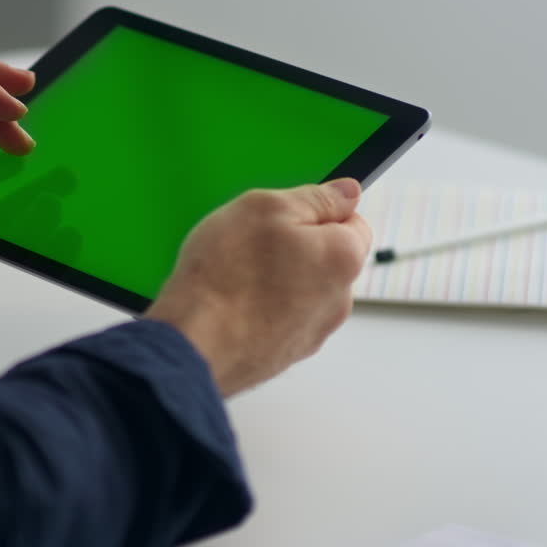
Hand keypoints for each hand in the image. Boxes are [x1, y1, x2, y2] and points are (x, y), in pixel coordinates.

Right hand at [145, 179, 370, 396]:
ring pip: (300, 291)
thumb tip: (348, 192)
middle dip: (294, 248)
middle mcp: (338, 301)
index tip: (286, 215)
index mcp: (343, 258)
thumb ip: (316, 198)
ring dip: (276, 280)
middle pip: (324, 259)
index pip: (353, 222)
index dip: (318, 212)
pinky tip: (230, 304)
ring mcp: (312, 334)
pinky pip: (279, 319)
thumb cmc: (226, 276)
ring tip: (234, 277)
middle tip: (251, 244)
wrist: (194, 345)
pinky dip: (260, 309)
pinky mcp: (284, 355)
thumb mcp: (267, 207)